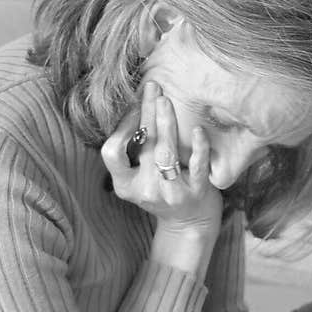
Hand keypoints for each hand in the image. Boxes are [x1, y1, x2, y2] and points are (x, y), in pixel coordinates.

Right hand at [101, 81, 223, 237]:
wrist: (189, 225)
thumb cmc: (163, 191)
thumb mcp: (140, 177)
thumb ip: (135, 150)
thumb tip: (138, 102)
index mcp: (126, 185)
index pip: (112, 153)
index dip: (120, 128)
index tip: (133, 105)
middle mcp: (146, 190)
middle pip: (143, 145)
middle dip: (147, 112)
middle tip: (153, 86)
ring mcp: (172, 193)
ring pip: (166, 153)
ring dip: (166, 123)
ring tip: (166, 99)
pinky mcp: (197, 193)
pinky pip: (197, 166)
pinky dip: (198, 147)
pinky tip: (198, 130)